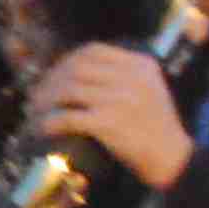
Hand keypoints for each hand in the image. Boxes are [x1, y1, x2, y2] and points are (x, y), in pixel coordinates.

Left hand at [33, 41, 194, 192]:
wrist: (172, 157)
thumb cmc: (156, 126)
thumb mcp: (149, 87)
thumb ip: (124, 74)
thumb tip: (77, 69)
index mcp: (140, 65)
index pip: (94, 50)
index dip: (67, 60)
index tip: (55, 74)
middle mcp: (130, 77)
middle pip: (76, 68)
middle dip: (51, 81)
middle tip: (38, 95)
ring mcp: (119, 99)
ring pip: (68, 90)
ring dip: (45, 101)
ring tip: (36, 112)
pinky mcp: (109, 123)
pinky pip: (68, 117)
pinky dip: (50, 122)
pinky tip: (43, 128)